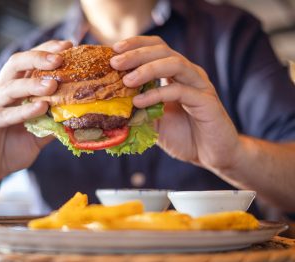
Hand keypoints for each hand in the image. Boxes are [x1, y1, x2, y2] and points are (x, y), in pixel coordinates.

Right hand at [0, 40, 72, 194]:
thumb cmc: (11, 148)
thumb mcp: (38, 134)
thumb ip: (53, 122)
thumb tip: (79, 116)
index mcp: (14, 89)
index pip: (30, 63)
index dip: (47, 51)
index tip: (69, 46)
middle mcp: (0, 91)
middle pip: (16, 64)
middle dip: (39, 57)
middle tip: (61, 58)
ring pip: (10, 87)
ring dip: (33, 84)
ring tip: (53, 84)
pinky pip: (4, 114)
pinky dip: (23, 110)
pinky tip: (41, 107)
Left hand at [111, 36, 239, 170]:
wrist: (210, 155)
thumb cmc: (184, 136)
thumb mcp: (154, 121)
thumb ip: (138, 109)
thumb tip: (111, 104)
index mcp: (176, 74)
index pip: (156, 48)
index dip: (136, 45)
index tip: (113, 50)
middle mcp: (189, 74)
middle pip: (163, 50)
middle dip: (136, 53)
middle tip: (114, 62)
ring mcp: (199, 85)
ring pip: (174, 64)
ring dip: (147, 69)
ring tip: (126, 80)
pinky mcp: (206, 101)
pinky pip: (180, 91)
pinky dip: (157, 94)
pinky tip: (139, 102)